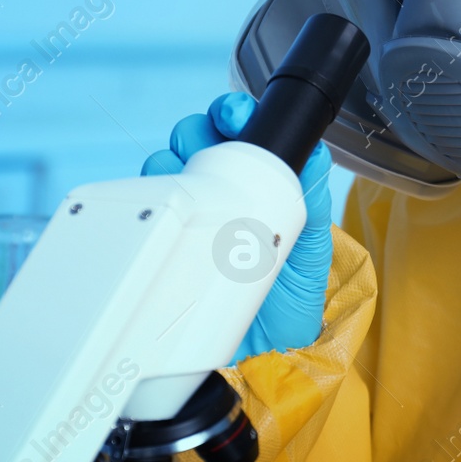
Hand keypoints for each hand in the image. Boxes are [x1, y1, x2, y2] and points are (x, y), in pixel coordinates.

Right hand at [142, 92, 333, 362]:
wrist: (267, 348)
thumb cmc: (290, 289)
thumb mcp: (310, 241)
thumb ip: (312, 197)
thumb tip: (317, 155)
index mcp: (252, 179)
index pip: (233, 131)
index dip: (230, 113)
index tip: (236, 114)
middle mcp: (214, 190)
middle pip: (190, 139)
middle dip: (196, 128)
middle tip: (212, 136)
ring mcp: (185, 216)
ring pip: (161, 166)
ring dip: (169, 160)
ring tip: (186, 174)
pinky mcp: (161, 243)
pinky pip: (142, 208)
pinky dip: (146, 198)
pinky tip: (162, 205)